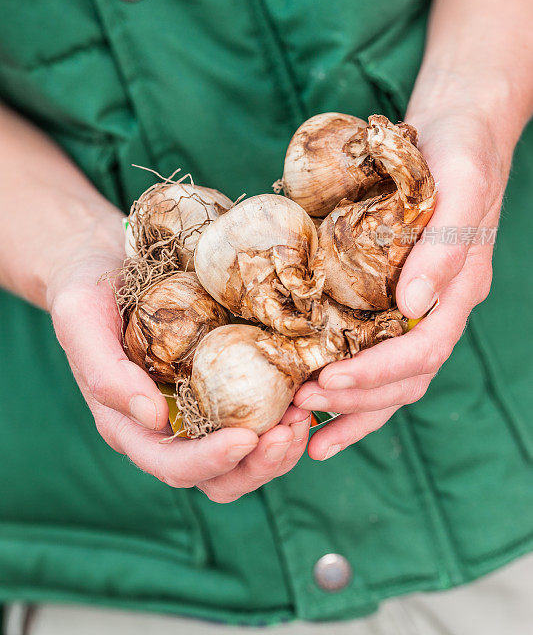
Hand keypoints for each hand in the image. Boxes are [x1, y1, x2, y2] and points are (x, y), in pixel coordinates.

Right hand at [48, 215, 309, 501]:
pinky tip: (306, 385)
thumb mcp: (80, 321)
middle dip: (259, 464)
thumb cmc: (89, 291)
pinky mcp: (226, 385)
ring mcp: (202, 411)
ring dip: (281, 446)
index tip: (247, 438)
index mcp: (132, 427)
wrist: (108, 262)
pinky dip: (287, 411)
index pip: (174, 466)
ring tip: (305, 408)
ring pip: (249, 457)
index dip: (211, 462)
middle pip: (221, 478)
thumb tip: (153, 420)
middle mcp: (170, 430)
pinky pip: (261, 414)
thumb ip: (106, 374)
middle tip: (290, 427)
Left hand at [294, 108, 508, 459]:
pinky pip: (371, 347)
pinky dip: (346, 378)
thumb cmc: (459, 154)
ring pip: (389, 377)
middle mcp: (437, 308)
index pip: (421, 354)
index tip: (325, 382)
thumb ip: (444, 249)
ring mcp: (415, 306)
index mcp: (457, 292)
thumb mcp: (460, 188)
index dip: (375, 375)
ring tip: (300, 426)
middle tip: (298, 408)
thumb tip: (412, 307)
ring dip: (348, 406)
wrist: (455, 130)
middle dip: (353, 400)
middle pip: (403, 379)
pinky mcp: (389, 293)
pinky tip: (310, 390)